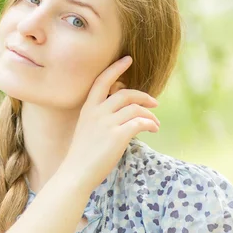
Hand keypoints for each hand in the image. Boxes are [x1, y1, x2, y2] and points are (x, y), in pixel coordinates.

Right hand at [62, 55, 159, 191]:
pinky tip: (153, 129)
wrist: (77, 173)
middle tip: (154, 102)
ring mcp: (107, 123)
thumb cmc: (83, 156)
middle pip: (125, 93)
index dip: (116, 68)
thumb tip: (123, 112)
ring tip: (156, 124)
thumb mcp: (87, 130)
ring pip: (136, 109)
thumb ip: (101, 118)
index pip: (102, 81)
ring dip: (150, 114)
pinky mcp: (118, 136)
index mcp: (88, 109)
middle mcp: (97, 112)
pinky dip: (150, 124)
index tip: (128, 59)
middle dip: (143, 96)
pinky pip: (140, 123)